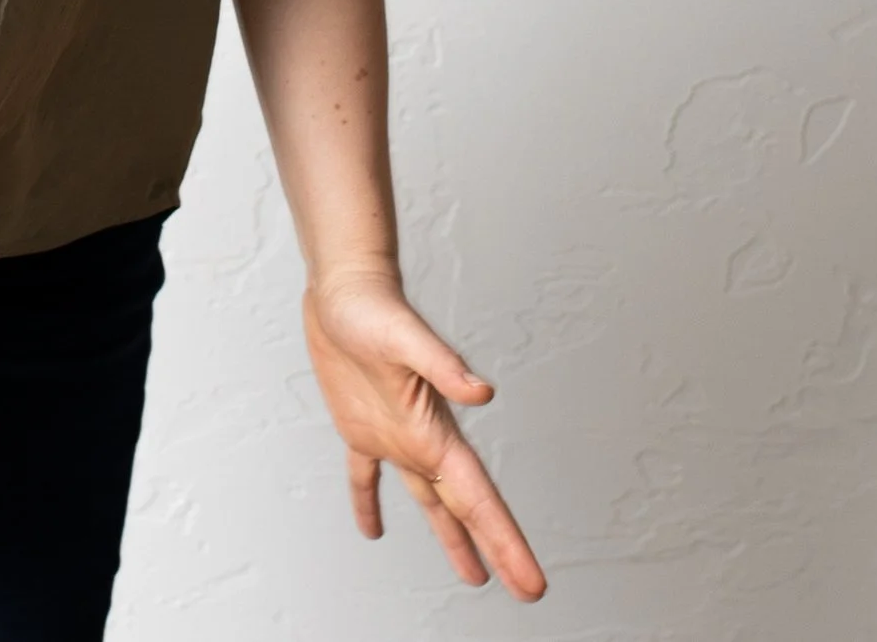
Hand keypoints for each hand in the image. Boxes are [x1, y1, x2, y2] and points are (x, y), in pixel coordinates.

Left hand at [301, 268, 546, 601]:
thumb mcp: (407, 336)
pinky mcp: (359, 425)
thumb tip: (484, 391)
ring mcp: (391, 435)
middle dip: (496, 550)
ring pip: (428, 500)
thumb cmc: (374, 307)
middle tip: (527, 591)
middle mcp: (421, 440)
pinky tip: (371, 529)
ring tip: (473, 575)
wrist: (343, 286)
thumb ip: (443, 365)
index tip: (533, 584)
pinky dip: (368, 501)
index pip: (480, 500)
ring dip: (451, 536)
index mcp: (437, 431)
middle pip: (465, 508)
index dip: (506, 542)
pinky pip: (366, 475)